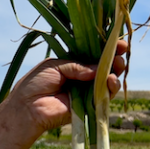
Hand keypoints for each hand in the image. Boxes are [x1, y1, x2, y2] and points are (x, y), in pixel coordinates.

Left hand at [3, 40, 126, 136]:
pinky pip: (104, 97)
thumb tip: (97, 68)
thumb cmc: (35, 84)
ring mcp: (86, 92)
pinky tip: (111, 79)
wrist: (27, 107)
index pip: (93, 54)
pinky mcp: (89, 106)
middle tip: (122, 50)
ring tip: (118, 64)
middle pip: (104, 66)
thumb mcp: (54, 66)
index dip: (106, 48)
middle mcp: (81, 77)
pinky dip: (110, 88)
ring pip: (108, 81)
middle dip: (115, 58)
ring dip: (116, 71)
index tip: (118, 41)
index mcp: (72, 64)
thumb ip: (76, 65)